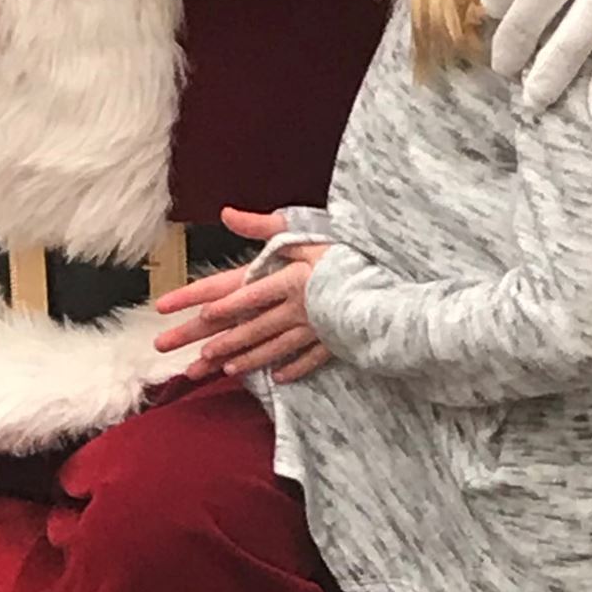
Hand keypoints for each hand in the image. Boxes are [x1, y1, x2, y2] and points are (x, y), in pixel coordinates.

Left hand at [154, 209, 332, 384]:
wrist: (390, 296)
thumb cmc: (347, 261)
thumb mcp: (306, 236)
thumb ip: (266, 227)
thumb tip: (228, 214)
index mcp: (288, 283)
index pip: (247, 296)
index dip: (223, 307)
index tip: (202, 316)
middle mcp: (297, 310)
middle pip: (255, 328)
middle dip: (226, 343)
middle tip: (202, 356)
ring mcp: (314, 330)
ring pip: (275, 348)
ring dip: (251, 359)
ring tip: (229, 369)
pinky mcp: (333, 342)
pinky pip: (309, 359)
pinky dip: (293, 369)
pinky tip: (278, 378)